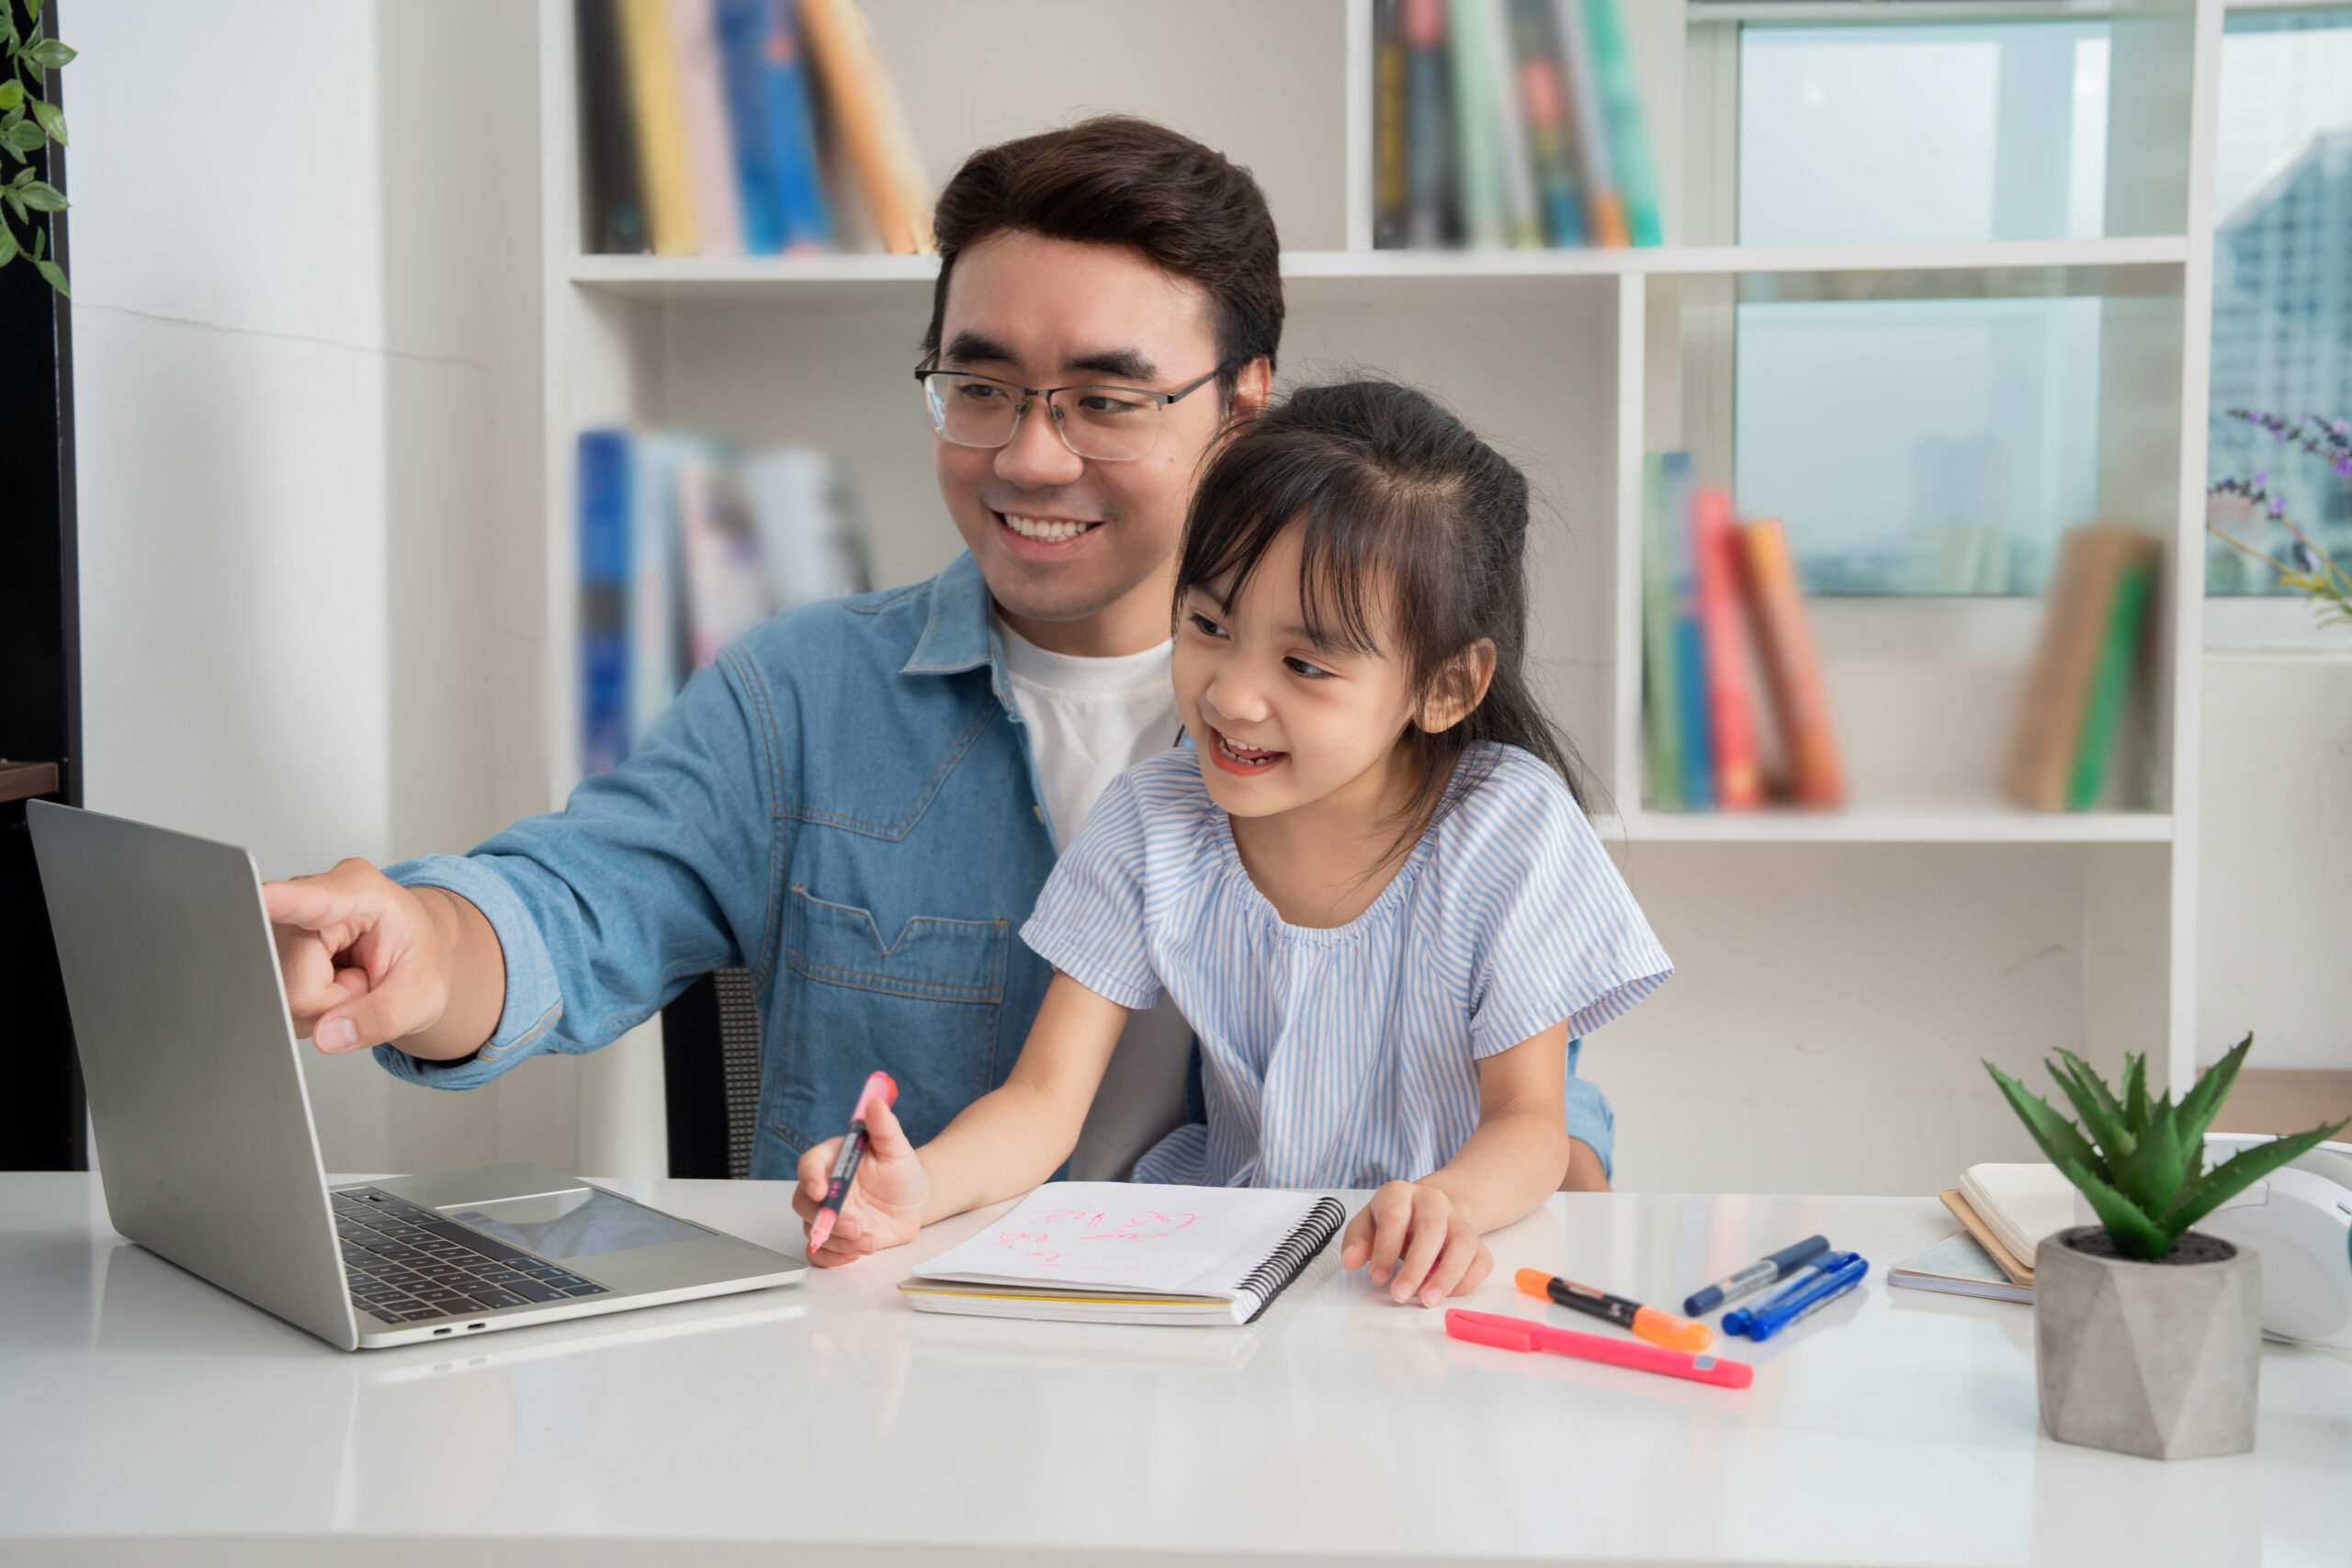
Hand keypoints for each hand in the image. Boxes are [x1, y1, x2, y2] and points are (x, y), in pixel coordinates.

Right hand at [262, 860, 474, 1057]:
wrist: (411, 952)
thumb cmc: (419, 959)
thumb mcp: (424, 994)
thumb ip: (382, 1017)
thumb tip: (326, 1036)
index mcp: (361, 892)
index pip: (314, 901)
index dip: (285, 900)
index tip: (265, 896)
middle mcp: (310, 898)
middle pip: (293, 983)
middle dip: (331, 1001)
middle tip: (363, 983)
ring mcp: (283, 923)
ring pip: (281, 996)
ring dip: (320, 1006)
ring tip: (349, 982)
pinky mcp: (267, 946)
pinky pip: (275, 1001)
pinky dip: (307, 1009)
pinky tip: (328, 989)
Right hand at [792, 1096, 930, 1266]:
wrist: (915, 1199)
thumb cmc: (900, 1170)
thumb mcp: (896, 1147)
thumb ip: (884, 1128)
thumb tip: (875, 1104)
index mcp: (832, 1161)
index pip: (809, 1165)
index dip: (810, 1177)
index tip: (821, 1188)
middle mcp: (824, 1189)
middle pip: (803, 1203)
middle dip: (824, 1217)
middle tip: (853, 1225)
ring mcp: (828, 1216)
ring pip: (813, 1231)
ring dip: (837, 1241)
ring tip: (868, 1240)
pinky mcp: (837, 1239)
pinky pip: (820, 1254)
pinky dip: (833, 1258)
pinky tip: (857, 1253)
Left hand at [1341, 1180, 1493, 1307]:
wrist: (1426, 1208)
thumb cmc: (1392, 1219)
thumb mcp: (1367, 1223)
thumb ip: (1357, 1240)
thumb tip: (1350, 1261)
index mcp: (1401, 1194)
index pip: (1395, 1217)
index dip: (1386, 1249)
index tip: (1378, 1278)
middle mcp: (1434, 1202)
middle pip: (1432, 1229)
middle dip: (1416, 1266)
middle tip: (1401, 1295)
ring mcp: (1458, 1220)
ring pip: (1464, 1243)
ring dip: (1447, 1276)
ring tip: (1428, 1300)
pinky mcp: (1477, 1241)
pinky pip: (1482, 1260)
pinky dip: (1467, 1280)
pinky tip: (1447, 1294)